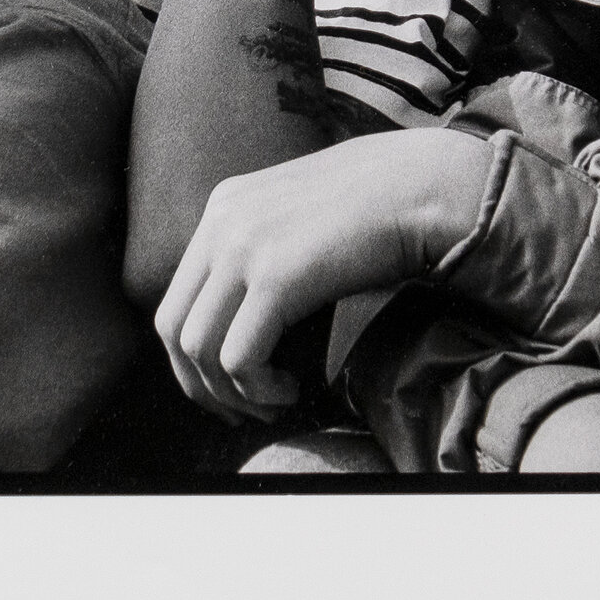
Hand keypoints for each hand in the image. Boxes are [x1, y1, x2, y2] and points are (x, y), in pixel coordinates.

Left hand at [154, 129, 491, 421]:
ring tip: (275, 404)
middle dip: (201, 385)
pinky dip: (259, 389)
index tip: (226, 389)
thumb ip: (267, 250)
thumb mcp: (302, 217)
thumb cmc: (381, 208)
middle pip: (174, 328)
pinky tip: (292, 390)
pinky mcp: (275, 277)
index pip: (176, 300)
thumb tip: (249, 316)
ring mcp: (244, 247)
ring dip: (235, 394)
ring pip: (201, 350)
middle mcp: (222, 222)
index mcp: (225, 206)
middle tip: (242, 413)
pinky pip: (239, 358)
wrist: (424, 187)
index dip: (192, 360)